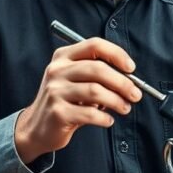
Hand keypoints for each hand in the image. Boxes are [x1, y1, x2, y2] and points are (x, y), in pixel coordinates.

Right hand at [14, 37, 141, 163]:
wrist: (37, 127)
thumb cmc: (65, 101)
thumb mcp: (76, 80)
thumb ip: (98, 74)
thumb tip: (130, 79)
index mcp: (64, 56)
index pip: (95, 45)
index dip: (117, 54)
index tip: (131, 68)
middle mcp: (57, 70)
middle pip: (98, 69)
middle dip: (123, 82)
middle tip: (135, 94)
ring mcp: (55, 91)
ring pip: (96, 91)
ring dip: (117, 101)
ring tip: (125, 108)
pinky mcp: (57, 112)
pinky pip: (90, 114)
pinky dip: (105, 118)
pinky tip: (108, 120)